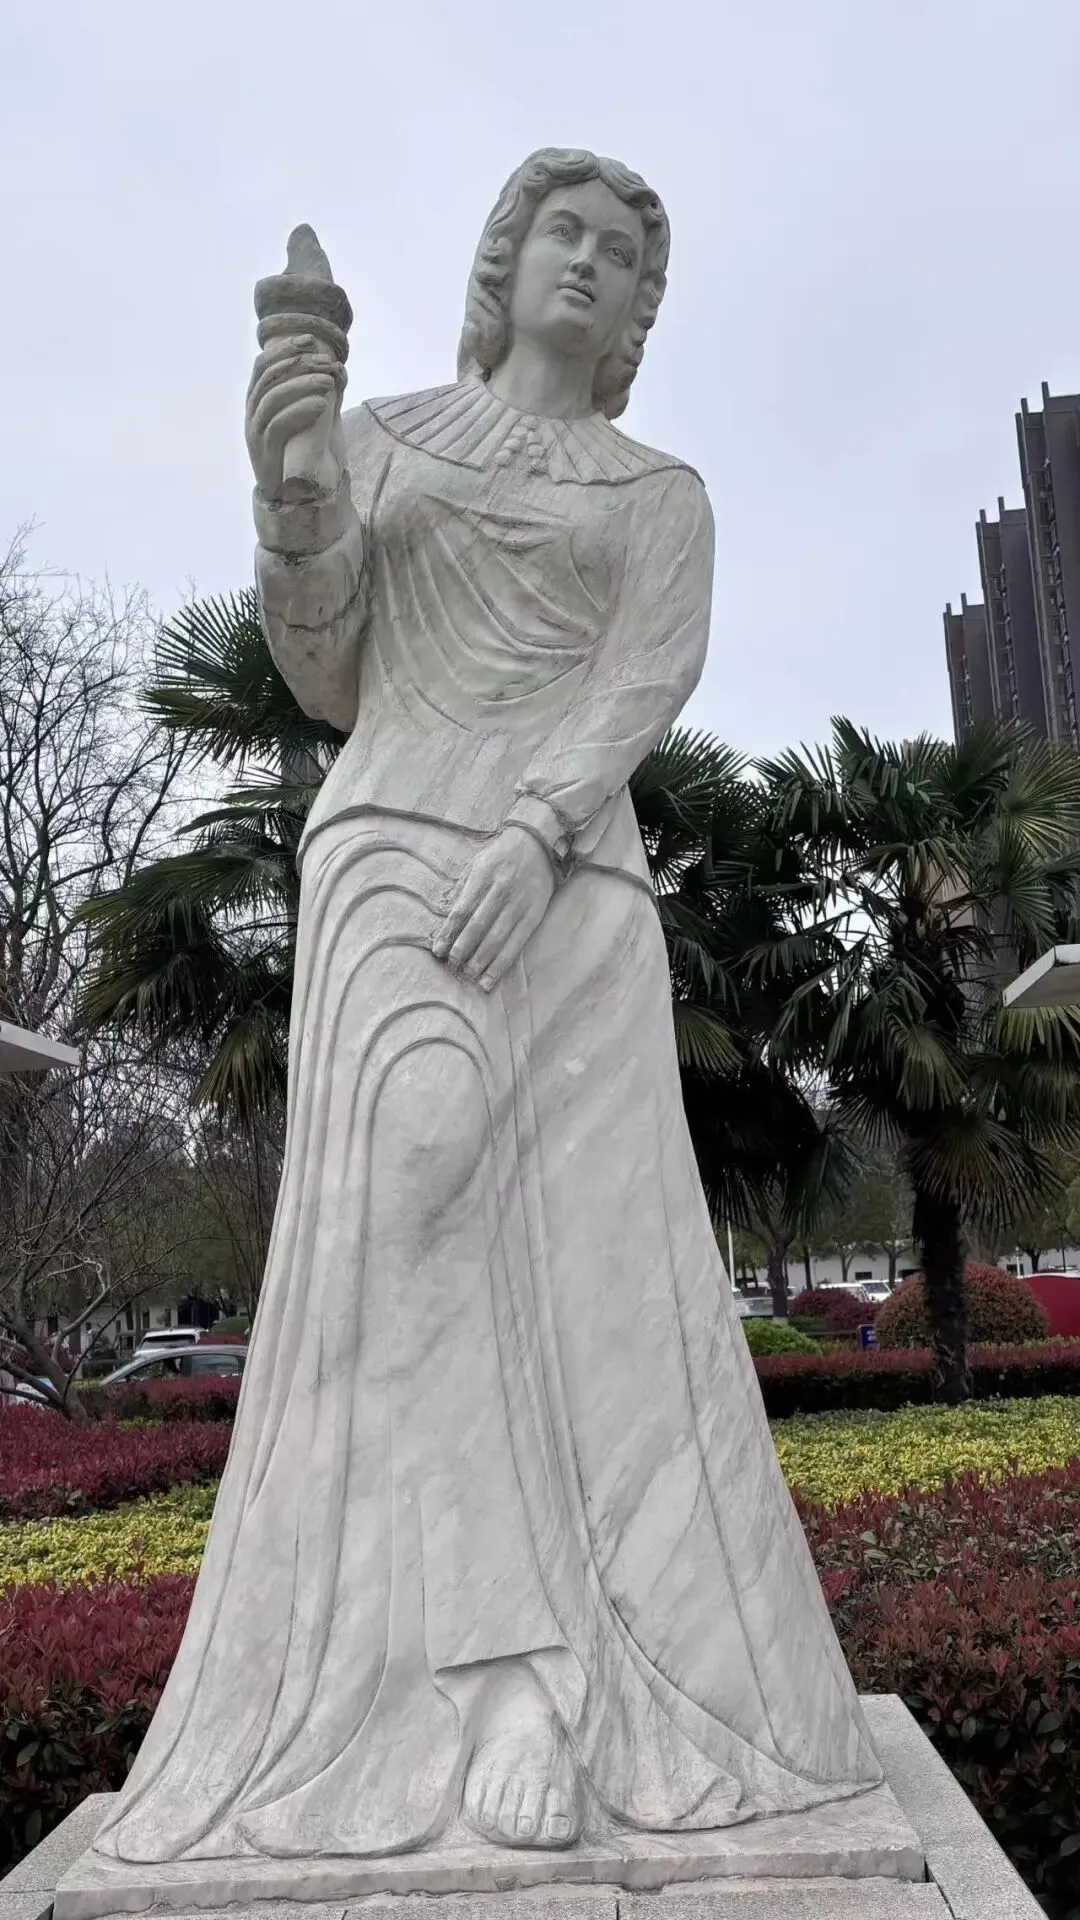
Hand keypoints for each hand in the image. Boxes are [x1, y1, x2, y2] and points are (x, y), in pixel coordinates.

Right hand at [245, 332, 345, 497]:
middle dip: (297, 363)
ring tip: (329, 382)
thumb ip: (314, 394)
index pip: (263, 364)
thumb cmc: (298, 452)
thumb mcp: (307, 418)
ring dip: (302, 385)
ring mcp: (254, 431)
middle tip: (325, 362)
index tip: (310, 341)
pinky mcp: (263, 450)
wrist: (286, 494)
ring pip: (272, 397)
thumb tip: (336, 369)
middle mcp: (251, 412)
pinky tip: (321, 405)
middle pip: (268, 376)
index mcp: (257, 400)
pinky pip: (278, 424)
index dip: (285, 349)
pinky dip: (300, 411)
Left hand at [432, 828, 556, 990]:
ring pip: (497, 938)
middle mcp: (501, 890)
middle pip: (478, 926)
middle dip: (462, 949)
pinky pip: (516, 944)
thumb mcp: (478, 863)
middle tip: (452, 966)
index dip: (448, 933)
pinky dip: (502, 963)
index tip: (438, 951)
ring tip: (469, 976)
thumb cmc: (501, 856)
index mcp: (483, 876)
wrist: (539, 844)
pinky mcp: (534, 915)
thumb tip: (448, 921)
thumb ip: (464, 889)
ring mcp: (520, 904)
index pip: (462, 910)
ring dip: (481, 960)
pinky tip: (490, 977)